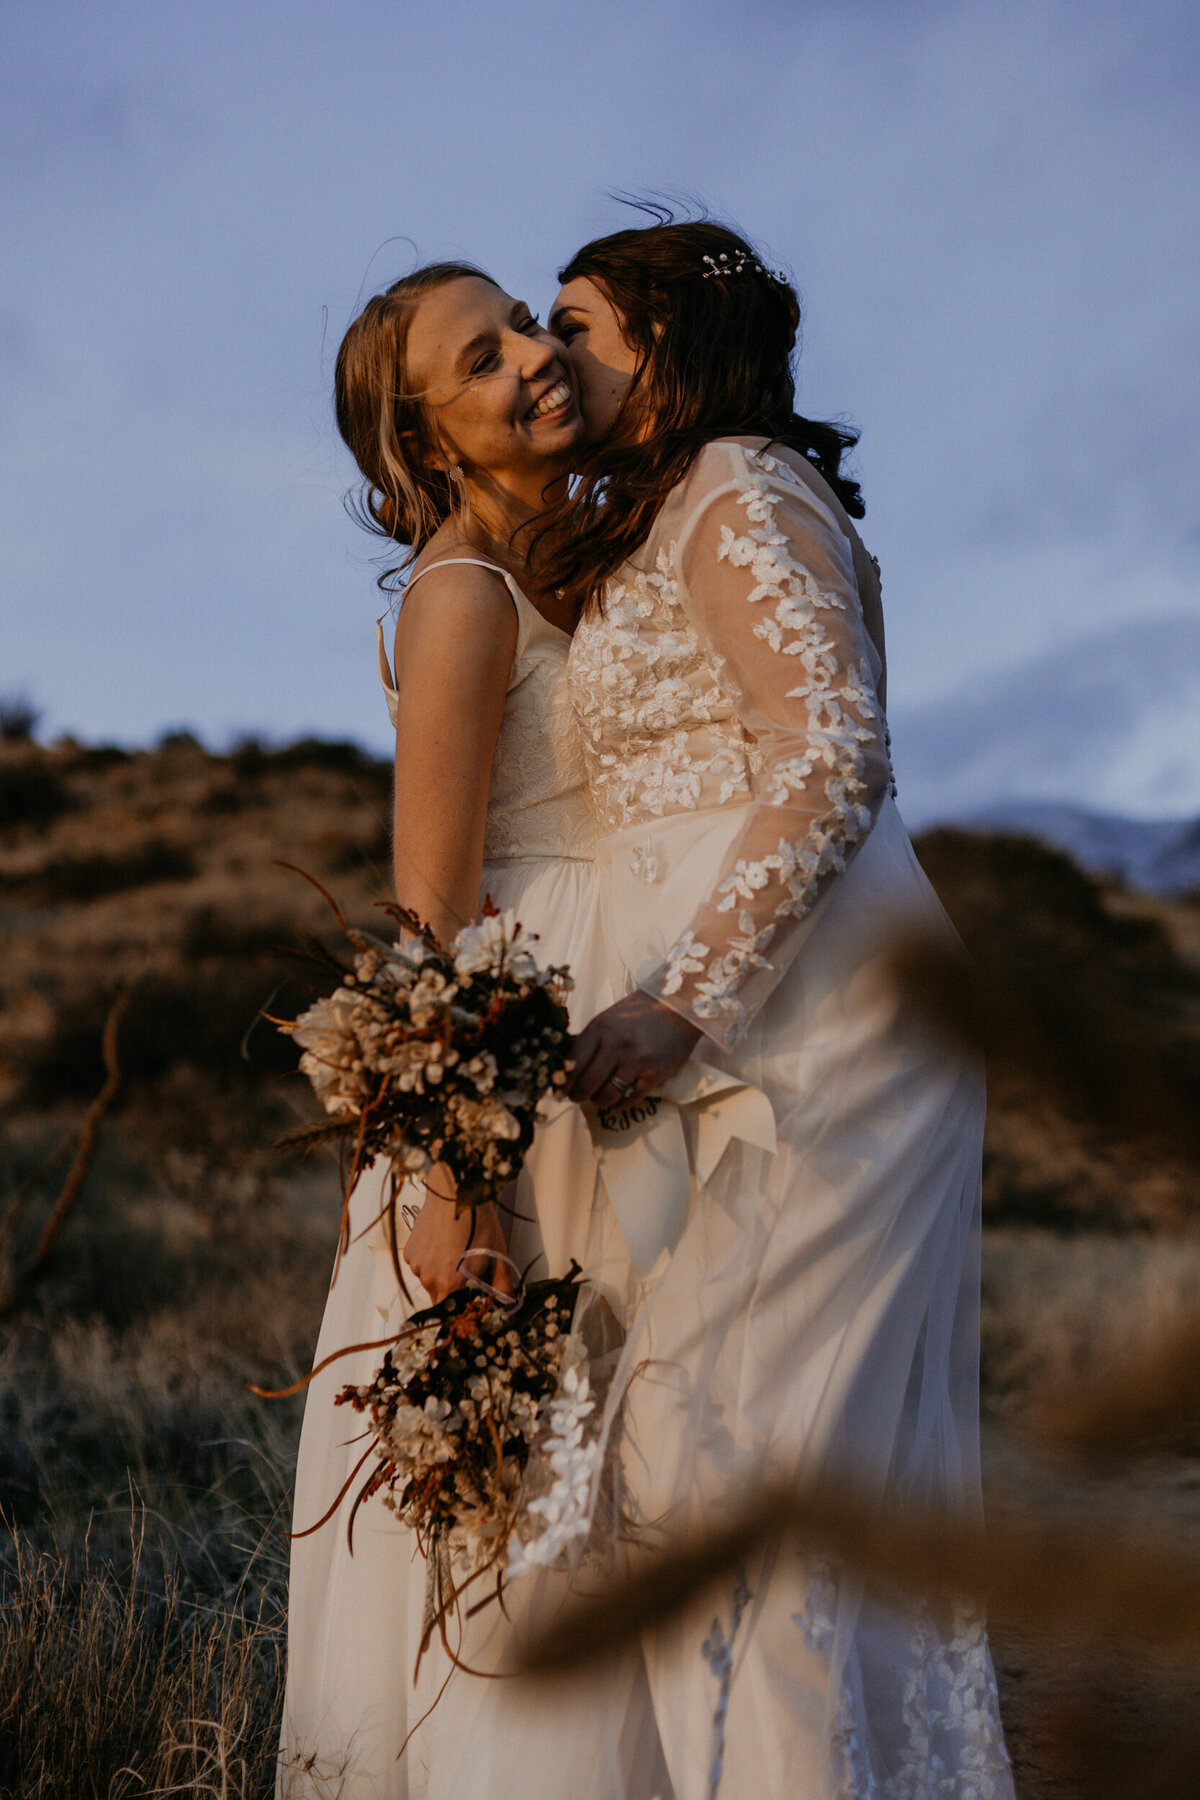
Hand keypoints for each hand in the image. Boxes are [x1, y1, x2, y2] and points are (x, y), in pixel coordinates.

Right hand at [403, 1174, 513, 1304]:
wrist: (455, 1191)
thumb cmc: (479, 1222)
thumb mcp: (498, 1254)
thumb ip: (502, 1285)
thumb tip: (506, 1304)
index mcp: (451, 1284)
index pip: (453, 1313)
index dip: (464, 1307)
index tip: (472, 1297)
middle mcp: (429, 1279)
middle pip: (440, 1299)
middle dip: (453, 1292)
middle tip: (467, 1271)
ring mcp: (416, 1265)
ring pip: (430, 1282)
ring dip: (441, 1275)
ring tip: (455, 1252)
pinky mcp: (409, 1252)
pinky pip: (420, 1266)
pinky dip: (430, 1261)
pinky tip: (442, 1243)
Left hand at [567, 989, 701, 1107]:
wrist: (678, 1008)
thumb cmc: (640, 1013)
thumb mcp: (609, 1019)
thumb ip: (590, 1039)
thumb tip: (568, 1065)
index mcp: (600, 1028)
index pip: (573, 1063)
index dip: (564, 1081)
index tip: (561, 1090)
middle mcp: (616, 1045)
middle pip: (587, 1083)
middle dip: (578, 1095)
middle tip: (577, 1098)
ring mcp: (636, 1061)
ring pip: (607, 1095)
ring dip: (599, 1101)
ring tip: (598, 1099)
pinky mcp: (655, 1074)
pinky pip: (630, 1098)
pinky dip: (620, 1103)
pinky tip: (618, 1100)